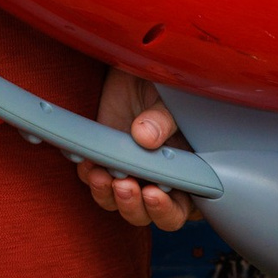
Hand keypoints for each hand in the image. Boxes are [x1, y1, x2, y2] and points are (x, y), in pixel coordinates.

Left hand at [75, 68, 199, 228]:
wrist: (136, 63)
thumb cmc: (165, 83)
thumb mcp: (173, 97)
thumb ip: (165, 119)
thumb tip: (145, 137)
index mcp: (189, 169)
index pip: (183, 207)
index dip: (168, 210)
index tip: (154, 193)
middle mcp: (161, 177)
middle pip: (149, 214)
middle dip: (135, 207)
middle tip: (126, 186)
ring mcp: (132, 171)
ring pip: (119, 204)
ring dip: (109, 197)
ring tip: (102, 176)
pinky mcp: (106, 159)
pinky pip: (95, 180)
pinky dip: (89, 176)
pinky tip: (88, 163)